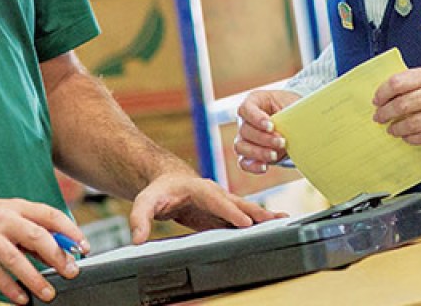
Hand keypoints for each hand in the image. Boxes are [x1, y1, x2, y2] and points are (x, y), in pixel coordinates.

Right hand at [0, 196, 88, 304]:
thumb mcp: (5, 214)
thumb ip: (28, 229)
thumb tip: (55, 250)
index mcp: (16, 206)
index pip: (50, 215)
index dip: (70, 230)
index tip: (83, 245)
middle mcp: (4, 219)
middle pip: (37, 236)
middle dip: (57, 256)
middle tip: (71, 271)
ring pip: (17, 258)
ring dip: (35, 278)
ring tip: (48, 293)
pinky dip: (10, 288)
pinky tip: (21, 298)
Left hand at [128, 173, 276, 243]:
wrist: (168, 182)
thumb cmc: (158, 191)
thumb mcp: (144, 202)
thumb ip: (139, 218)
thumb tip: (137, 239)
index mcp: (197, 187)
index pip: (215, 199)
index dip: (229, 210)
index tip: (245, 222)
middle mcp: (214, 192)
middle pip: (236, 201)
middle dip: (255, 211)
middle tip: (274, 221)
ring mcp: (221, 202)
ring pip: (245, 208)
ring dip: (263, 215)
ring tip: (283, 221)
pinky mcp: (224, 213)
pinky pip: (244, 217)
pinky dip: (260, 222)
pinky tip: (274, 228)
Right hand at [234, 89, 300, 172]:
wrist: (294, 121)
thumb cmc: (291, 108)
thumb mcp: (291, 105)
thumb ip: (289, 114)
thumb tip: (298, 125)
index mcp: (253, 102)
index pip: (245, 109)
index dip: (256, 118)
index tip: (271, 126)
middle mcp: (245, 120)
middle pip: (244, 130)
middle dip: (264, 138)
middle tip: (282, 142)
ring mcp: (244, 138)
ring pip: (241, 147)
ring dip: (258, 152)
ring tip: (275, 155)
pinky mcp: (249, 154)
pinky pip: (243, 162)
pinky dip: (253, 166)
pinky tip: (265, 167)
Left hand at [372, 63, 420, 146]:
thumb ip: (419, 79)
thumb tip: (392, 90)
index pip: (398, 83)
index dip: (383, 92)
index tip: (377, 99)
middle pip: (402, 104)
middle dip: (385, 112)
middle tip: (379, 116)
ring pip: (412, 123)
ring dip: (397, 127)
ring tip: (391, 128)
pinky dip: (412, 138)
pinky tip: (407, 137)